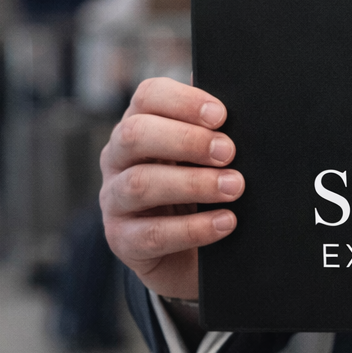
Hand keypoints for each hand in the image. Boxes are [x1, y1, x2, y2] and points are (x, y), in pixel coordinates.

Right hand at [99, 77, 241, 299]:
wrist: (185, 256)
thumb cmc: (195, 193)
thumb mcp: (201, 157)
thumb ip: (210, 128)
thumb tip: (237, 98)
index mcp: (137, 125)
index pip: (147, 97)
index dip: (183, 102)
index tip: (221, 116)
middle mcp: (117, 158)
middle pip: (135, 135)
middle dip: (186, 140)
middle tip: (228, 152)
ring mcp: (114, 200)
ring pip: (141, 184)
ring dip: (194, 183)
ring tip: (234, 187)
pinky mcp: (122, 240)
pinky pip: (153, 233)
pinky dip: (194, 228)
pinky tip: (225, 222)